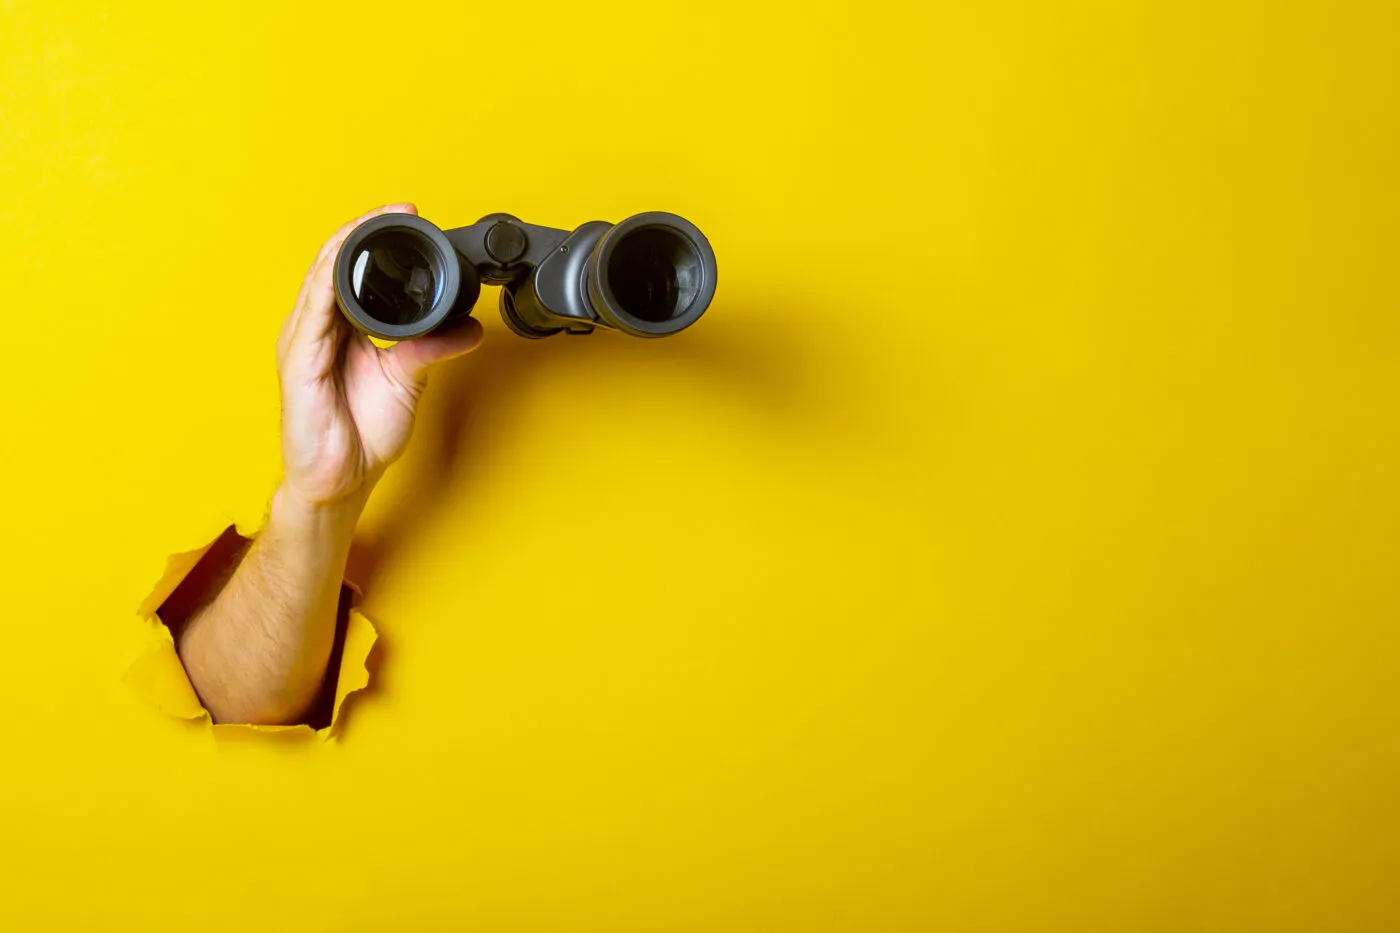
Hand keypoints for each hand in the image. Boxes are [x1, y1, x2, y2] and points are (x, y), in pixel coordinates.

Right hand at [275, 204, 482, 505]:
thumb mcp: (407, 381)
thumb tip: (469, 328)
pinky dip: (328, 286)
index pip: (353, 270)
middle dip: (366, 231)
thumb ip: (431, 348)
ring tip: (375, 222)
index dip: (377, 240)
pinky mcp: (299, 364)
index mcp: (340, 327)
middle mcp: (318, 328)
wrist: (340, 481)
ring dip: (348, 247)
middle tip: (402, 211)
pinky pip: (313, 316)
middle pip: (334, 264)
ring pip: (321, 280)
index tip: (410, 218)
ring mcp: (304, 344)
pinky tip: (343, 266)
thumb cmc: (362, 434)